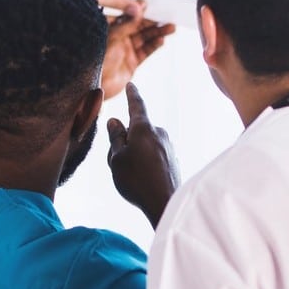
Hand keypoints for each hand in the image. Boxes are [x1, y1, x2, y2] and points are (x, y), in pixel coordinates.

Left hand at [101, 2, 175, 99]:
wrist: (94, 86)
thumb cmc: (96, 60)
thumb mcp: (112, 37)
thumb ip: (127, 23)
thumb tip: (140, 7)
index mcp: (109, 29)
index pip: (126, 16)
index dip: (137, 10)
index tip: (148, 4)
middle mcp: (118, 39)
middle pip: (139, 27)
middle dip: (152, 22)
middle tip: (166, 16)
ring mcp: (126, 51)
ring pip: (145, 39)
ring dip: (158, 33)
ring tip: (171, 27)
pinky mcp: (132, 63)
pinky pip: (145, 52)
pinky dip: (154, 46)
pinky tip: (162, 41)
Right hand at [107, 82, 180, 228]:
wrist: (165, 204)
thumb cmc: (136, 180)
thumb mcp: (116, 158)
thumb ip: (115, 137)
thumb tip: (115, 121)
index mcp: (144, 129)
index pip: (137, 106)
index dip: (132, 95)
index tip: (132, 85)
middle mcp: (159, 133)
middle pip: (137, 131)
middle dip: (126, 141)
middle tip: (116, 162)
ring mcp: (169, 147)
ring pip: (145, 145)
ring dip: (136, 154)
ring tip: (130, 176)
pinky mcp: (174, 160)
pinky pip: (154, 156)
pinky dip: (146, 163)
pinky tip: (144, 181)